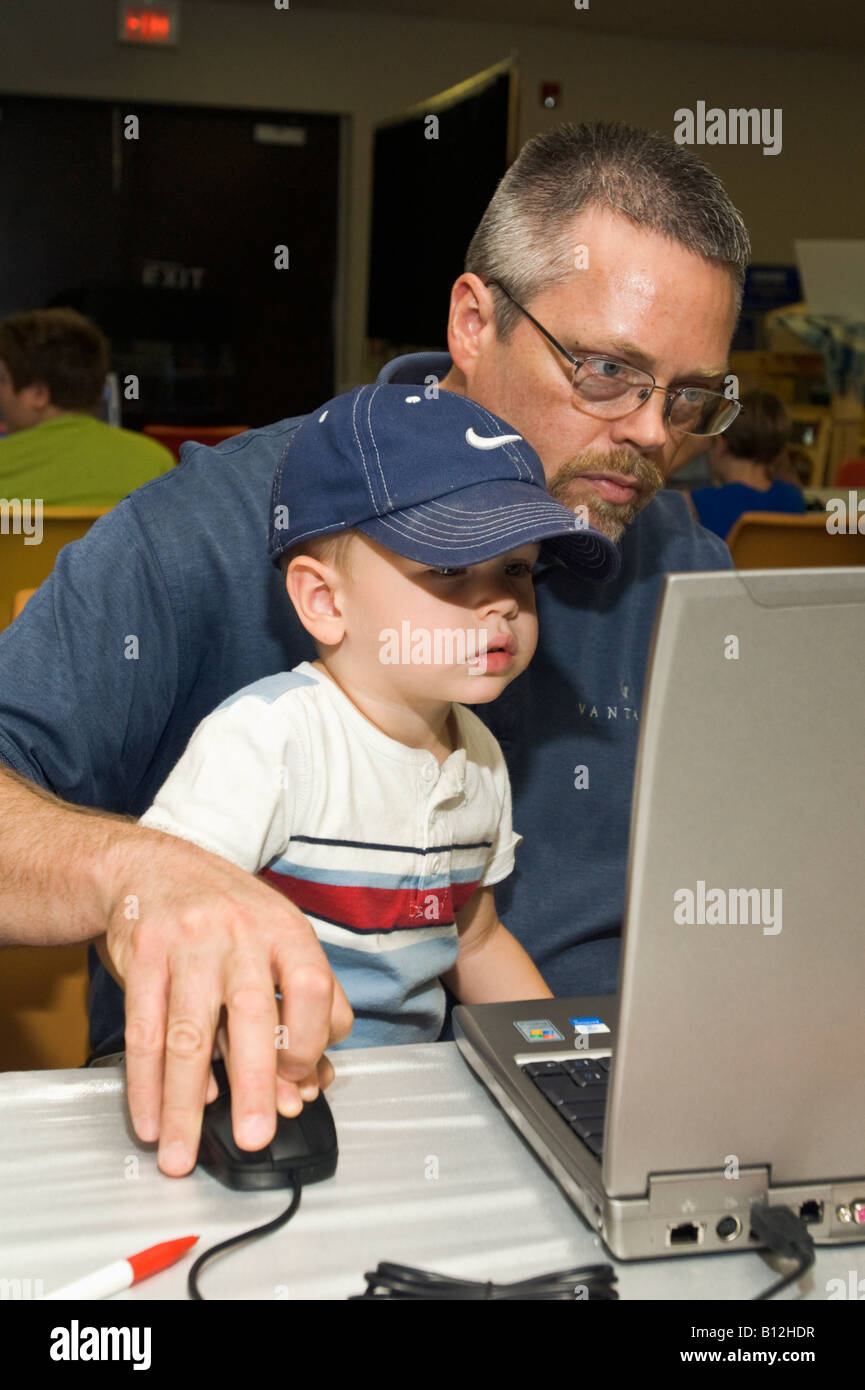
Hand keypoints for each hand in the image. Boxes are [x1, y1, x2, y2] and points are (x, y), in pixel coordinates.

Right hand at [98, 825, 352, 1176]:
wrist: (152, 867)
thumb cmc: (227, 916)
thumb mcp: (278, 941)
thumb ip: (299, 1009)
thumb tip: (304, 1088)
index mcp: (286, 931)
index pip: (313, 987)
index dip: (311, 1041)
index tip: (299, 1084)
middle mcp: (240, 934)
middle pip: (253, 1014)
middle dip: (255, 1084)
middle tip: (254, 1137)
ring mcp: (188, 944)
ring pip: (189, 1033)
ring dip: (185, 1102)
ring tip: (181, 1153)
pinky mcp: (142, 956)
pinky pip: (142, 1030)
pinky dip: (145, 1083)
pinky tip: (150, 1119)